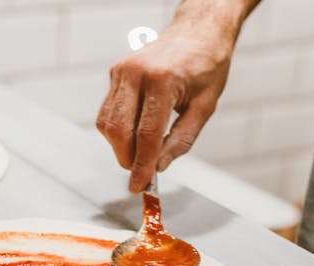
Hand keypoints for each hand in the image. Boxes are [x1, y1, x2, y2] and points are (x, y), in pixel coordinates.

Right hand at [96, 8, 242, 191]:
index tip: (139, 186)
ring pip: (107, 123)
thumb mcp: (204, 107)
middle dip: (127, 158)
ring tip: (140, 152)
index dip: (142, 165)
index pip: (146, 134)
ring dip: (120, 146)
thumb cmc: (207, 66)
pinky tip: (134, 133)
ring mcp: (122, 71)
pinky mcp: (115, 72)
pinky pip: (107, 112)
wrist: (198, 31)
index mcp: (163, 80)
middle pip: (119, 131)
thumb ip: (180, 140)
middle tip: (140, 173)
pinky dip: (117, 131)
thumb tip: (158, 166)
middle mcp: (136, 73)